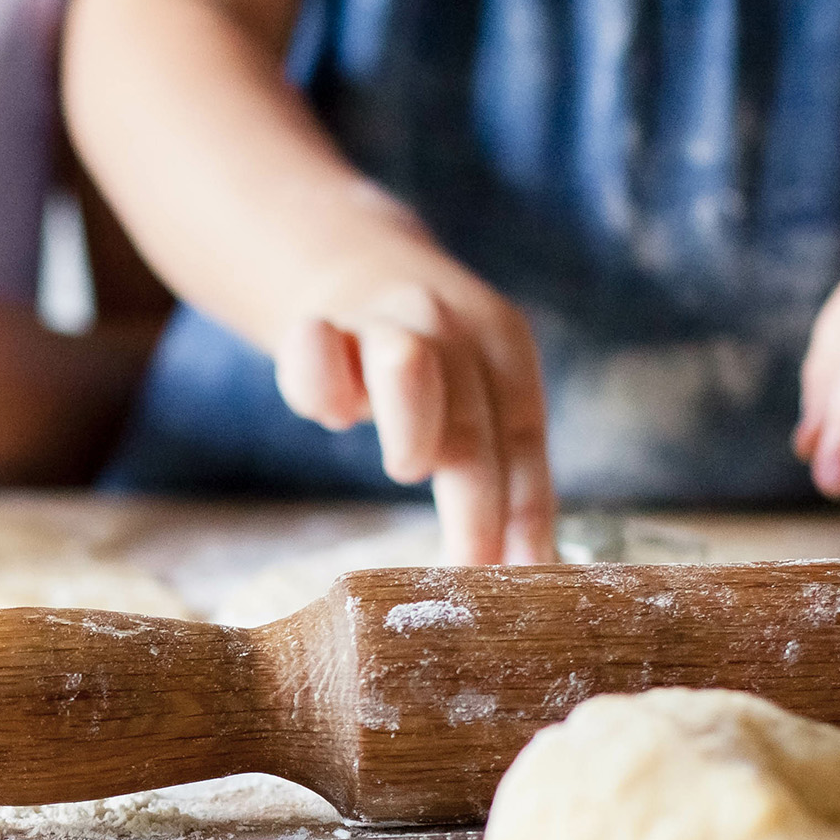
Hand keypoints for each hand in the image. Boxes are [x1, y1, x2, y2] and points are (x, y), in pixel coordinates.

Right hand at [272, 232, 556, 564]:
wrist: (357, 265)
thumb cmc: (425, 362)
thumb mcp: (475, 392)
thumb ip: (493, 465)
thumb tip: (520, 567)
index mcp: (501, 346)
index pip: (520, 434)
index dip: (526, 508)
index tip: (522, 574)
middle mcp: (446, 326)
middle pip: (470, 419)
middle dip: (474, 502)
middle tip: (470, 567)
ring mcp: (379, 322)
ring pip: (406, 363)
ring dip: (415, 419)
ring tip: (410, 468)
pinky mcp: (313, 327)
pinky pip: (316, 351)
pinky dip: (322, 383)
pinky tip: (334, 415)